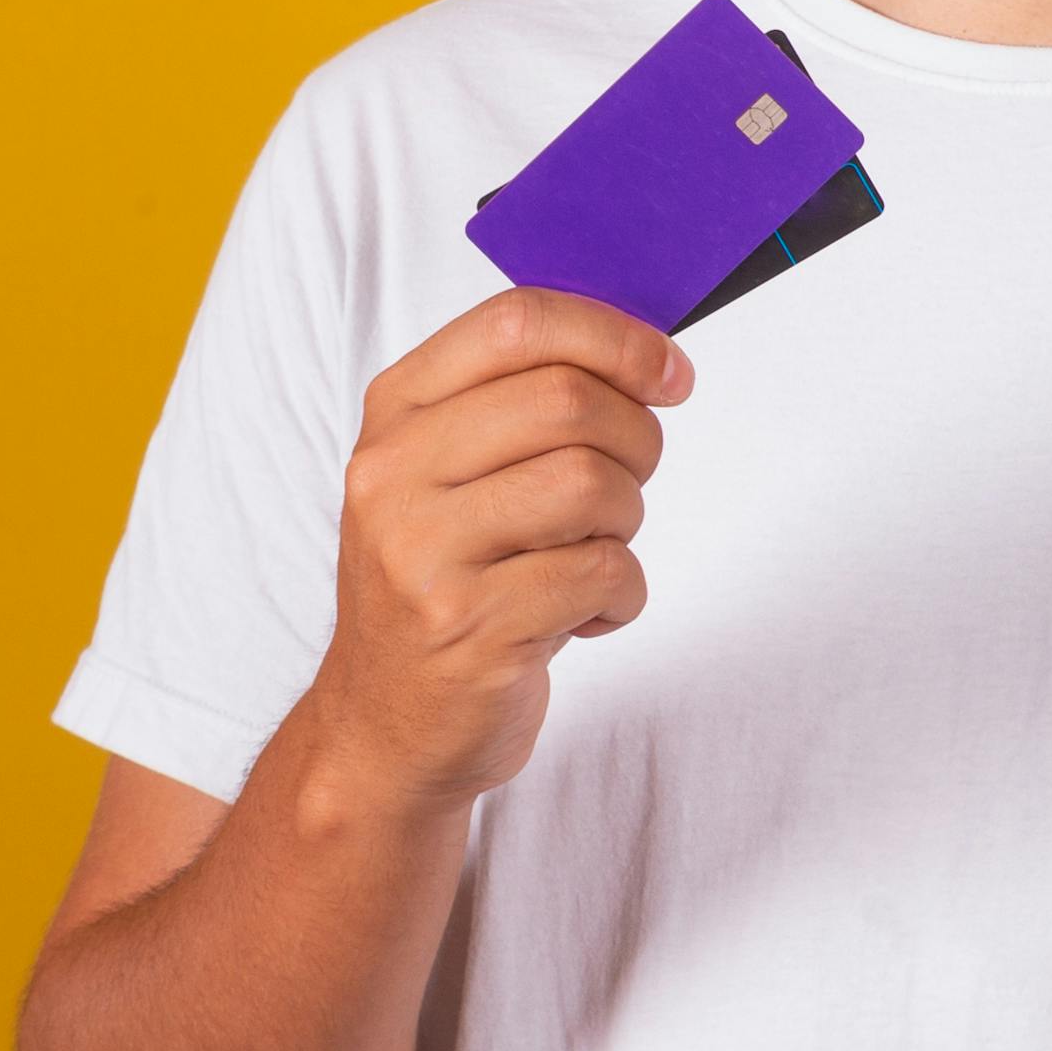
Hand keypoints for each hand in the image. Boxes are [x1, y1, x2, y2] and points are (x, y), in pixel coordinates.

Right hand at [312, 288, 693, 815]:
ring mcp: (426, 554)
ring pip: (592, 483)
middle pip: (567, 399)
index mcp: (395, 414)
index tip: (668, 371)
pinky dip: (622, 594)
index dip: (613, 336)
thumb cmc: (445, 585)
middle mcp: (395, 475)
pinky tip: (583, 615)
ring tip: (594, 552)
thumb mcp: (450, 476)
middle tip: (631, 480)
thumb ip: (522, 402)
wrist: (383, 728)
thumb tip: (647, 353)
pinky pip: (604, 573)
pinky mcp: (470, 629)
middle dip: (635, 437)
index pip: (516, 321)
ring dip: (628, 519)